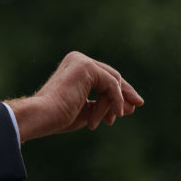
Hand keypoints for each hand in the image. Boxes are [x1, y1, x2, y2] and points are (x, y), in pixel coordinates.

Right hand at [6, 51, 143, 142]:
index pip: (104, 77)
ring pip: (113, 82)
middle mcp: (77, 59)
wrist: (44, 115)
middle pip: (112, 76)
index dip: (119, 93)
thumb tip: (132, 106)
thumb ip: (107, 105)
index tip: (130, 108)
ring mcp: (81, 61)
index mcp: (74, 67)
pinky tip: (114, 115)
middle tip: (136, 106)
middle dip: (125, 94)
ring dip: (114, 104)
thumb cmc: (60, 116)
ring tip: (109, 121)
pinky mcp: (86, 67)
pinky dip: (115, 101)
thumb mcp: (89, 110)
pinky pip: (111, 85)